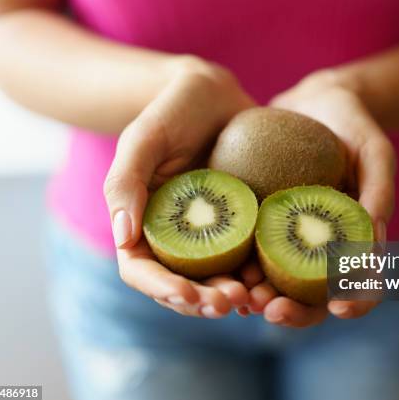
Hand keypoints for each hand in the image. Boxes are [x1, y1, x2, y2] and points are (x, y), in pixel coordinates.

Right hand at [104, 56, 255, 317]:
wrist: (215, 97)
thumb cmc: (172, 111)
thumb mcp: (144, 138)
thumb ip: (125, 183)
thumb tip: (122, 238)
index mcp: (142, 225)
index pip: (142, 271)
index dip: (162, 289)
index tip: (188, 294)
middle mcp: (176, 238)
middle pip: (183, 286)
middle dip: (204, 302)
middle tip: (232, 302)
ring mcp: (211, 236)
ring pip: (218, 281)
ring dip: (235, 297)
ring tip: (256, 298)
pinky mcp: (242, 227)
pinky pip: (250, 259)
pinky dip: (260, 276)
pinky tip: (275, 279)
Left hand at [244, 69, 395, 327]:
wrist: (315, 102)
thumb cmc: (353, 127)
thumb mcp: (374, 152)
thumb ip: (379, 191)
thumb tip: (375, 241)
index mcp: (356, 241)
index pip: (361, 284)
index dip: (355, 302)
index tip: (339, 307)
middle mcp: (321, 247)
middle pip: (313, 296)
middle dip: (294, 310)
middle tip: (270, 309)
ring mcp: (289, 237)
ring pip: (276, 282)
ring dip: (259, 296)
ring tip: (240, 296)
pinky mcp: (262, 220)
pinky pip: (249, 248)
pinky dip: (237, 264)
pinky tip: (221, 266)